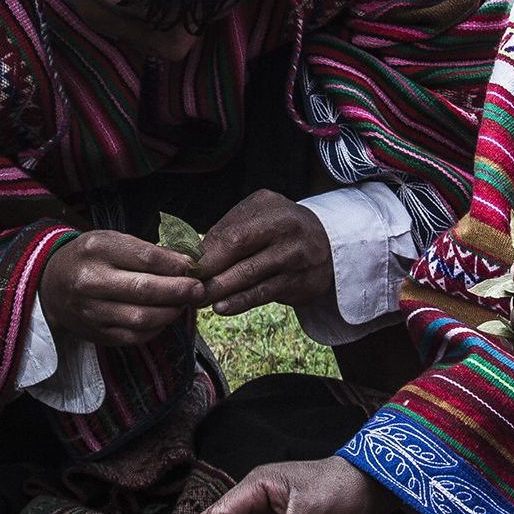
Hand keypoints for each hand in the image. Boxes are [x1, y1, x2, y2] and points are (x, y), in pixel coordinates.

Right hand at [37, 229, 205, 350]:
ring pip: (142, 318)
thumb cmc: (89, 258)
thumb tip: (186, 264)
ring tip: (183, 304)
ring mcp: (92, 311)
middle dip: (179, 290)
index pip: (146, 258)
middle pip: (145, 289)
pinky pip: (134, 337)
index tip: (193, 267)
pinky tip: (165, 317)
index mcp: (97, 250)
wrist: (51, 285)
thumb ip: (146, 251)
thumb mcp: (111, 241)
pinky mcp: (97, 334)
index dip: (176, 265)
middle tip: (198, 289)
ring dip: (171, 312)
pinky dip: (156, 329)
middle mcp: (91, 281)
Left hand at [196, 189, 333, 315]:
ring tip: (198, 299)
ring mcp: (295, 255)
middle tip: (186, 285)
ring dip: (219, 289)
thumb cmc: (281, 230)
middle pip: (238, 249)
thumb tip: (190, 252)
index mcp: (270, 206)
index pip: (230, 230)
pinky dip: (240, 302)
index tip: (184, 266)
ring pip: (249, 274)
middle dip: (207, 269)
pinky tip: (222, 307)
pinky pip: (264, 293)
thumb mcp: (259, 216)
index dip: (204, 251)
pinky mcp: (300, 281)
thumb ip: (228, 230)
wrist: (330, 245)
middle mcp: (286, 227)